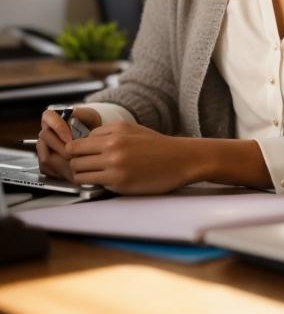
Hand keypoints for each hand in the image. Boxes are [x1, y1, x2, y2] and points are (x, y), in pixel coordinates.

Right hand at [37, 107, 101, 181]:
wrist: (93, 138)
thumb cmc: (90, 124)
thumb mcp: (89, 116)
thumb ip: (80, 113)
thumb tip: (70, 114)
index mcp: (53, 118)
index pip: (48, 117)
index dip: (58, 128)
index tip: (70, 138)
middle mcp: (46, 132)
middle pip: (45, 137)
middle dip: (61, 147)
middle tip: (75, 153)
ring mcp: (44, 147)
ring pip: (44, 155)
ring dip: (61, 161)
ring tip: (75, 162)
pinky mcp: (46, 160)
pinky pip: (46, 168)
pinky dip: (59, 171)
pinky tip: (71, 171)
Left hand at [65, 122, 191, 194]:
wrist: (179, 160)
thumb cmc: (156, 146)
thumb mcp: (131, 130)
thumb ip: (107, 133)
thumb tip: (84, 143)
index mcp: (115, 130)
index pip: (78, 142)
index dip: (76, 151)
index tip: (81, 156)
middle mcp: (113, 145)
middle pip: (74, 156)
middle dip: (76, 163)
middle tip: (84, 168)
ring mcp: (115, 164)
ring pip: (79, 172)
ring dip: (82, 175)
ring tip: (93, 176)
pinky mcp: (119, 182)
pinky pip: (92, 183)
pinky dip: (93, 184)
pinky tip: (103, 181)